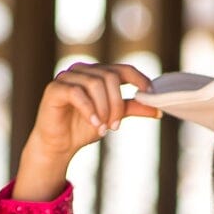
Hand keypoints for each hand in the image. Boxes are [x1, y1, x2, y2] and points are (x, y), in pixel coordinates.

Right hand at [25, 60, 160, 168]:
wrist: (58, 145)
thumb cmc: (83, 128)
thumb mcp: (112, 118)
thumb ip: (131, 109)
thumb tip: (158, 109)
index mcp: (98, 74)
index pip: (122, 69)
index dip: (138, 78)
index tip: (149, 94)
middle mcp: (83, 70)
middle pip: (110, 77)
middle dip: (117, 104)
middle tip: (115, 126)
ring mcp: (68, 77)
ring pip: (95, 84)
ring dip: (104, 109)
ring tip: (103, 128)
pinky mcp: (55, 88)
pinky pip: (77, 93)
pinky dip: (89, 110)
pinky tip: (94, 124)